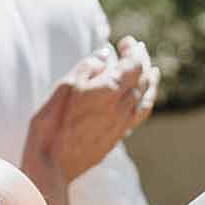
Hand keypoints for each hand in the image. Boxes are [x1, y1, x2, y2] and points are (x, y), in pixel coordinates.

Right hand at [22, 38, 158, 187]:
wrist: (52, 164)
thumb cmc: (53, 122)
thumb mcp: (66, 86)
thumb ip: (88, 67)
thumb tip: (105, 56)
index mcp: (110, 90)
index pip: (133, 65)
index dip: (134, 51)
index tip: (128, 41)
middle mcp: (122, 107)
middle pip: (142, 80)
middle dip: (142, 62)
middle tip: (139, 49)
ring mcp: (122, 124)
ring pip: (145, 99)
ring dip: (150, 83)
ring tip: (152, 73)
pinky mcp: (116, 138)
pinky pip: (139, 115)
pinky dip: (144, 102)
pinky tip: (140, 100)